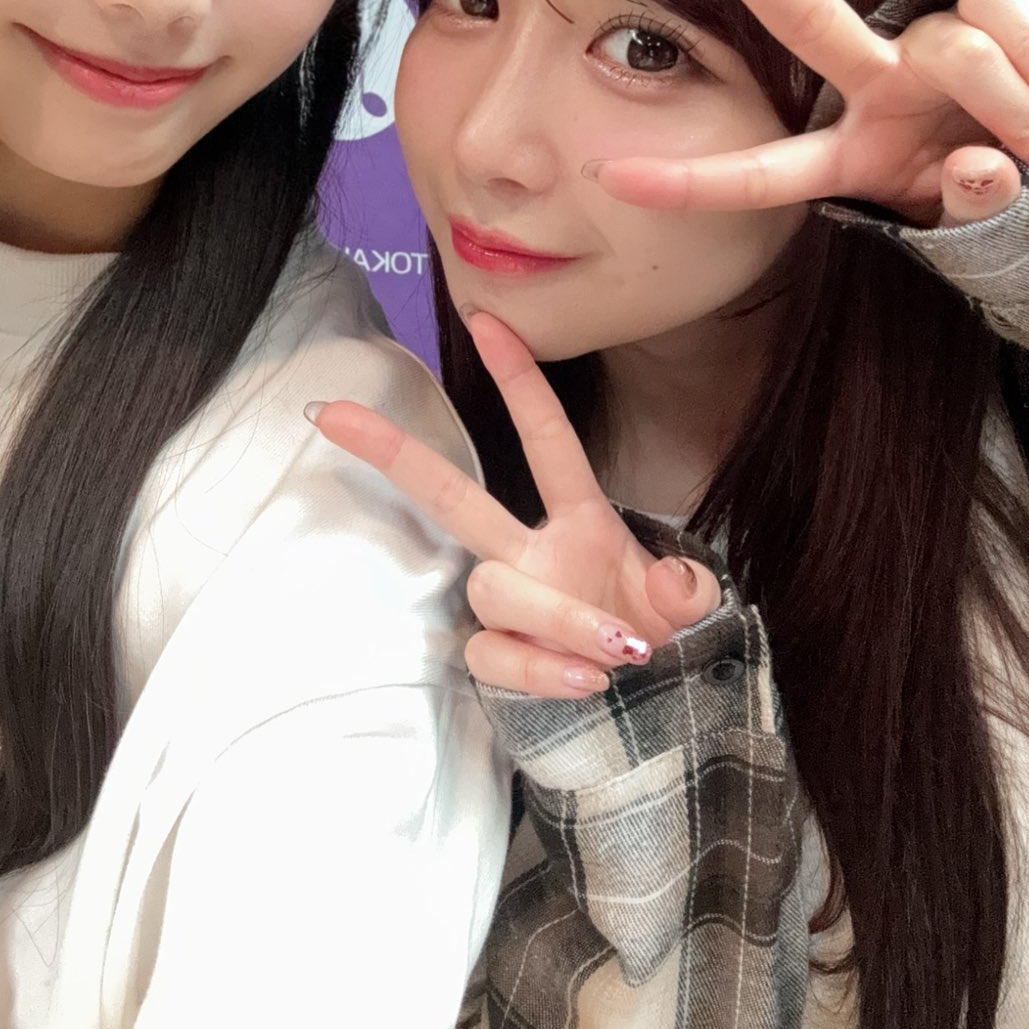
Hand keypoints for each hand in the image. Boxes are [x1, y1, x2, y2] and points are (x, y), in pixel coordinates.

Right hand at [310, 310, 721, 698]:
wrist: (651, 707)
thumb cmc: (659, 637)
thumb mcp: (694, 610)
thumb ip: (687, 591)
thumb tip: (667, 587)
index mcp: (581, 520)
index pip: (546, 440)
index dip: (518, 381)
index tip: (486, 320)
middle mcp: (531, 552)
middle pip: (452, 496)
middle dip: (395, 453)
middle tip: (334, 414)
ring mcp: (508, 604)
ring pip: (494, 587)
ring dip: (557, 616)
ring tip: (615, 651)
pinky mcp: (495, 655)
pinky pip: (494, 653)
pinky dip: (540, 668)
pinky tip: (585, 680)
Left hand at [586, 0, 1028, 226]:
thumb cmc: (978, 189)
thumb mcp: (963, 220)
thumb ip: (967, 206)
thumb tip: (983, 167)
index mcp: (844, 152)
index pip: (759, 172)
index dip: (689, 183)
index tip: (608, 175)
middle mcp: (871, 84)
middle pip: (807, 19)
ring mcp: (925, 47)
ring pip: (956, 50)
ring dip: (1010, 104)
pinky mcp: (988, 13)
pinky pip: (1007, 17)